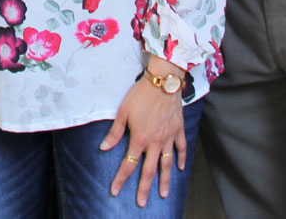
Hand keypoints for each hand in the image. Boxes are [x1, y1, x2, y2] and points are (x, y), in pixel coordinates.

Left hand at [100, 71, 185, 206]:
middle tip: (142, 203)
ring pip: (167, 164)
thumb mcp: (123, 112)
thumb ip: (115, 132)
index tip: (115, 191)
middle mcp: (156, 142)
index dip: (121, 179)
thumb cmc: (140, 95)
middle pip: (150, 170)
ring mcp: (169, 138)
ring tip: (163, 194)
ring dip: (165, 180)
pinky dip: (181, 158)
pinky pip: (181, 148)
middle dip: (145, 188)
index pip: (128, 164)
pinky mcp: (178, 130)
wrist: (163, 82)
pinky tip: (180, 168)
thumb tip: (104, 147)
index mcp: (140, 139)